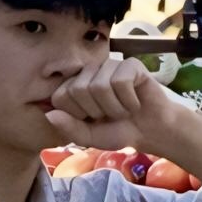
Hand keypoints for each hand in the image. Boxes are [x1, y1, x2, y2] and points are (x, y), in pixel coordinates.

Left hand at [41, 53, 189, 158]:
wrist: (152, 130)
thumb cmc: (118, 131)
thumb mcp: (89, 137)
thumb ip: (69, 128)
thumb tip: (50, 115)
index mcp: (73, 87)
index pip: (60, 97)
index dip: (77, 114)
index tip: (92, 120)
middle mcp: (88, 73)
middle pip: (79, 90)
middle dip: (98, 111)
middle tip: (111, 114)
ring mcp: (109, 66)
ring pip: (99, 86)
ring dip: (115, 107)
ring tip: (124, 109)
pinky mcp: (130, 65)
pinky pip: (121, 81)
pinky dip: (129, 100)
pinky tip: (135, 102)